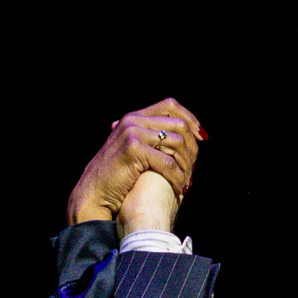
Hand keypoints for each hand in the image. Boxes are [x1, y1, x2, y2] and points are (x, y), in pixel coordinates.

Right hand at [69, 100, 204, 232]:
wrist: (95, 191)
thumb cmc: (117, 176)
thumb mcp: (134, 150)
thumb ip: (152, 139)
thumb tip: (182, 138)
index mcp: (135, 117)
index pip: (170, 105)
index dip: (189, 118)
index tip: (202, 137)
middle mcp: (133, 120)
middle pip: (178, 124)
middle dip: (191, 148)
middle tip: (194, 168)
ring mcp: (132, 132)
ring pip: (176, 143)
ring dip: (186, 165)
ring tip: (187, 182)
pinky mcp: (133, 149)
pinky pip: (167, 162)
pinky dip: (177, 177)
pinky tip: (179, 188)